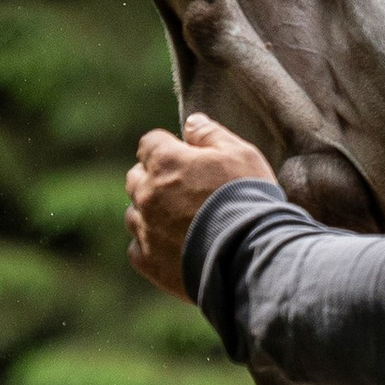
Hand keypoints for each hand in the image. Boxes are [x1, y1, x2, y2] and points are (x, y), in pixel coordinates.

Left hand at [126, 114, 276, 298]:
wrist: (251, 255)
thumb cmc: (249, 199)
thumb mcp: (241, 155)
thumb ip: (211, 135)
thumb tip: (191, 122)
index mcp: (165, 161)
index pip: (149, 144)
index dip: (166, 148)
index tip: (182, 158)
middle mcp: (147, 193)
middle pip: (136, 178)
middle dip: (153, 179)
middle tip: (182, 190)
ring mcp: (145, 229)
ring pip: (133, 215)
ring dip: (149, 213)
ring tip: (179, 222)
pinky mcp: (149, 262)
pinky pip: (137, 249)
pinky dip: (150, 246)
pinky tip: (173, 248)